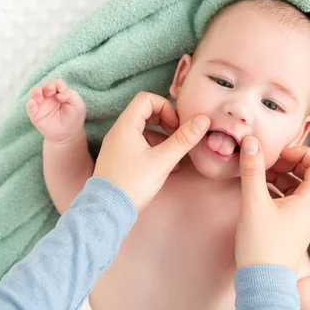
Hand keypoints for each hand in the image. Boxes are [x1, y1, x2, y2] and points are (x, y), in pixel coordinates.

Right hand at [26, 79, 86, 143]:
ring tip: (38, 91)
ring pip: (35, 93)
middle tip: (52, 89)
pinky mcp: (35, 114)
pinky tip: (32, 102)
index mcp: (59, 92)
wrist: (68, 134)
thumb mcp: (78, 105)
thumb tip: (60, 93)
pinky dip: (30, 104)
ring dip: (35, 91)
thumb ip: (71, 95)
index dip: (59, 84)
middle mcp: (49, 96)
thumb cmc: (74, 117)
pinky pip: (30, 108)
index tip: (63, 90)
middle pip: (45, 86)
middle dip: (48, 86)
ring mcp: (41, 104)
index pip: (57, 84)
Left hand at [93, 92, 209, 211]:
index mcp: (126, 126)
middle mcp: (119, 132)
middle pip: (145, 112)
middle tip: (177, 136)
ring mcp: (117, 145)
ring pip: (143, 130)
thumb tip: (202, 119)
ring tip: (175, 153)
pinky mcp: (119, 159)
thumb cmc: (133, 184)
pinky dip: (154, 149)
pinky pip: (138, 145)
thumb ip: (183, 139)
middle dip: (165, 121)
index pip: (147, 99)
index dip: (166, 107)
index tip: (176, 126)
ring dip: (162, 137)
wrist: (107, 211)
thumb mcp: (162, 161)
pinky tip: (166, 166)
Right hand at [235, 137, 309, 271]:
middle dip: (288, 163)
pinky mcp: (291, 226)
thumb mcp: (254, 203)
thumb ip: (252, 170)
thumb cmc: (262, 245)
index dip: (302, 153)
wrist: (263, 282)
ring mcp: (302, 218)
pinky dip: (275, 189)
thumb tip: (252, 143)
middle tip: (266, 161)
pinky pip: (289, 199)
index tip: (280, 154)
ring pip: (298, 187)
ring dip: (280, 176)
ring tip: (257, 174)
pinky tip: (256, 190)